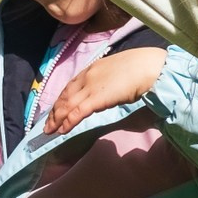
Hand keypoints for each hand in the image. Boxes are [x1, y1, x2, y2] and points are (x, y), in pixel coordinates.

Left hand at [44, 47, 166, 133]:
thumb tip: (110, 88)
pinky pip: (77, 112)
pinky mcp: (96, 99)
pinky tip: (61, 130)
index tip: (56, 108)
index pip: (71, 85)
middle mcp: (87, 77)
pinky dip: (67, 122)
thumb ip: (110, 79)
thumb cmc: (142, 67)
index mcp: (93, 68)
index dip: (61, 99)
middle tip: (47, 124)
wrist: (149, 68)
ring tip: (49, 130)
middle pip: (65, 96)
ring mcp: (90, 87)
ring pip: (67, 105)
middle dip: (54, 111)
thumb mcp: (120, 70)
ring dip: (56, 119)